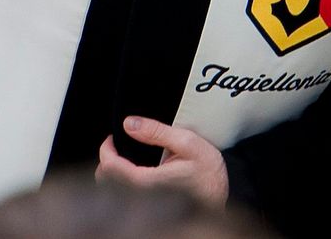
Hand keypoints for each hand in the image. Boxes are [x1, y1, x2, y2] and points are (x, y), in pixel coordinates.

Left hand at [96, 117, 228, 206]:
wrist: (223, 193)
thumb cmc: (208, 171)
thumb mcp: (187, 142)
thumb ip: (157, 132)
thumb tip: (129, 124)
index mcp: (148, 181)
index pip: (111, 168)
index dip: (106, 149)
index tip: (112, 138)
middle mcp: (143, 196)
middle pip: (106, 181)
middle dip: (107, 160)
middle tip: (116, 145)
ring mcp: (146, 202)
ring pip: (114, 189)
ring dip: (113, 171)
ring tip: (124, 156)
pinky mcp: (150, 206)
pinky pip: (125, 194)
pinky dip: (122, 180)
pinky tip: (133, 169)